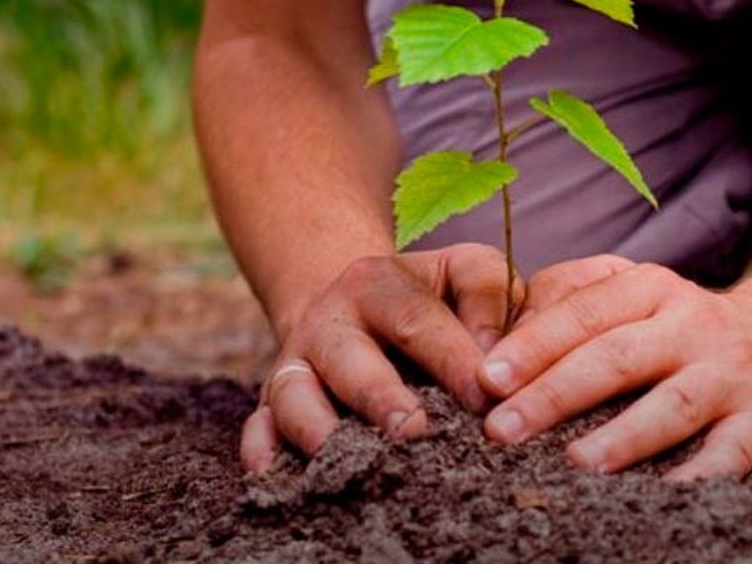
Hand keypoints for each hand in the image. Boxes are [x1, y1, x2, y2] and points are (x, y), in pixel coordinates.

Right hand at [240, 243, 522, 470]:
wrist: (352, 303)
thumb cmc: (429, 297)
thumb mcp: (461, 271)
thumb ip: (488, 296)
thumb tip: (495, 363)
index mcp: (378, 283)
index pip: (417, 320)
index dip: (452, 359)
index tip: (485, 398)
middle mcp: (329, 322)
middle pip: (350, 360)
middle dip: (381, 398)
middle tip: (414, 431)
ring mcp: (294, 365)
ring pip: (294, 397)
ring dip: (319, 431)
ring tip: (354, 463)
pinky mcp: (271, 404)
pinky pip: (256, 430)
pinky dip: (263, 454)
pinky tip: (279, 480)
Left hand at [477, 255, 751, 480]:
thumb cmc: (684, 326)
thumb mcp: (638, 295)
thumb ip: (573, 304)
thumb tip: (495, 340)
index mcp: (651, 289)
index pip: (584, 313)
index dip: (532, 345)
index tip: (487, 379)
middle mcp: (692, 324)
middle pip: (616, 357)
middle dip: (554, 393)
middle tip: (502, 429)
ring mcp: (730, 373)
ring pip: (672, 405)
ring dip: (622, 436)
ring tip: (575, 463)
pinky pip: (730, 454)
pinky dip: (699, 476)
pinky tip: (663, 496)